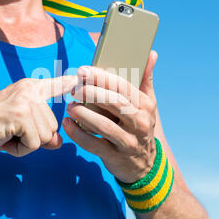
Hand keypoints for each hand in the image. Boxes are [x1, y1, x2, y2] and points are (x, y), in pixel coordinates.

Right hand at [0, 75, 77, 156]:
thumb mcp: (19, 129)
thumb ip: (41, 132)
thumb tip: (59, 142)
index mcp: (29, 88)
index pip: (55, 84)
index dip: (69, 83)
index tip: (82, 77)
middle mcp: (30, 90)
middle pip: (52, 126)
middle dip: (33, 138)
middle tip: (9, 132)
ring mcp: (25, 100)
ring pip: (45, 136)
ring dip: (25, 145)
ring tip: (6, 135)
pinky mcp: (20, 114)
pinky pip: (34, 144)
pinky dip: (19, 150)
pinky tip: (3, 139)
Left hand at [63, 51, 158, 182]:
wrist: (145, 164)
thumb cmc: (140, 126)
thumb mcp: (147, 104)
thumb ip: (145, 79)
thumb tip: (151, 53)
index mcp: (145, 106)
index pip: (123, 87)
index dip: (102, 77)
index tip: (83, 70)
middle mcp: (139, 123)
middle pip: (114, 104)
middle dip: (91, 93)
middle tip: (73, 88)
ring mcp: (128, 142)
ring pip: (103, 126)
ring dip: (83, 114)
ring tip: (69, 106)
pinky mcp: (115, 157)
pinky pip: (94, 145)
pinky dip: (78, 135)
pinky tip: (67, 124)